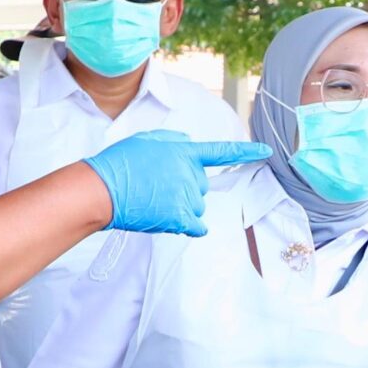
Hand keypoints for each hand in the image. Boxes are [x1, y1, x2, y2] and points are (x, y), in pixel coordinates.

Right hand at [84, 132, 268, 237]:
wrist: (101, 189)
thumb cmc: (119, 165)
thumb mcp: (145, 140)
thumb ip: (172, 139)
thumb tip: (189, 142)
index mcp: (184, 151)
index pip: (221, 152)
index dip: (246, 151)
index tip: (266, 151)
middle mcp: (191, 173)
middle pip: (201, 187)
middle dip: (184, 190)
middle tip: (156, 189)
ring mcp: (187, 196)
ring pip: (197, 207)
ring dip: (181, 208)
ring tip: (154, 202)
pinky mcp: (180, 217)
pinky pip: (196, 227)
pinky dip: (189, 227)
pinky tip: (173, 222)